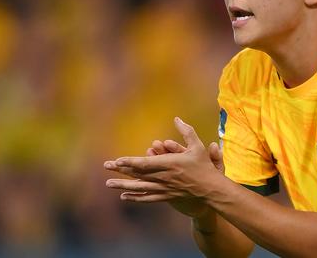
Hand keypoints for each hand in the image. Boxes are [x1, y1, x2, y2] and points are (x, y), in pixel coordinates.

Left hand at [104, 118, 224, 217]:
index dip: (130, 162)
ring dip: (123, 185)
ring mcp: (164, 188)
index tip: (118, 160)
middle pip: (138, 174)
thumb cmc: (204, 167)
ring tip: (109, 183)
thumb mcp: (198, 146)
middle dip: (121, 170)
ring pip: (139, 187)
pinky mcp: (166, 196)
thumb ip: (186, 131)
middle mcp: (163, 177)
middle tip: (107, 166)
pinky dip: (135, 196)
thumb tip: (177, 118)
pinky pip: (147, 197)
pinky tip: (125, 196)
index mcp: (169, 164)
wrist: (210, 189)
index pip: (145, 163)